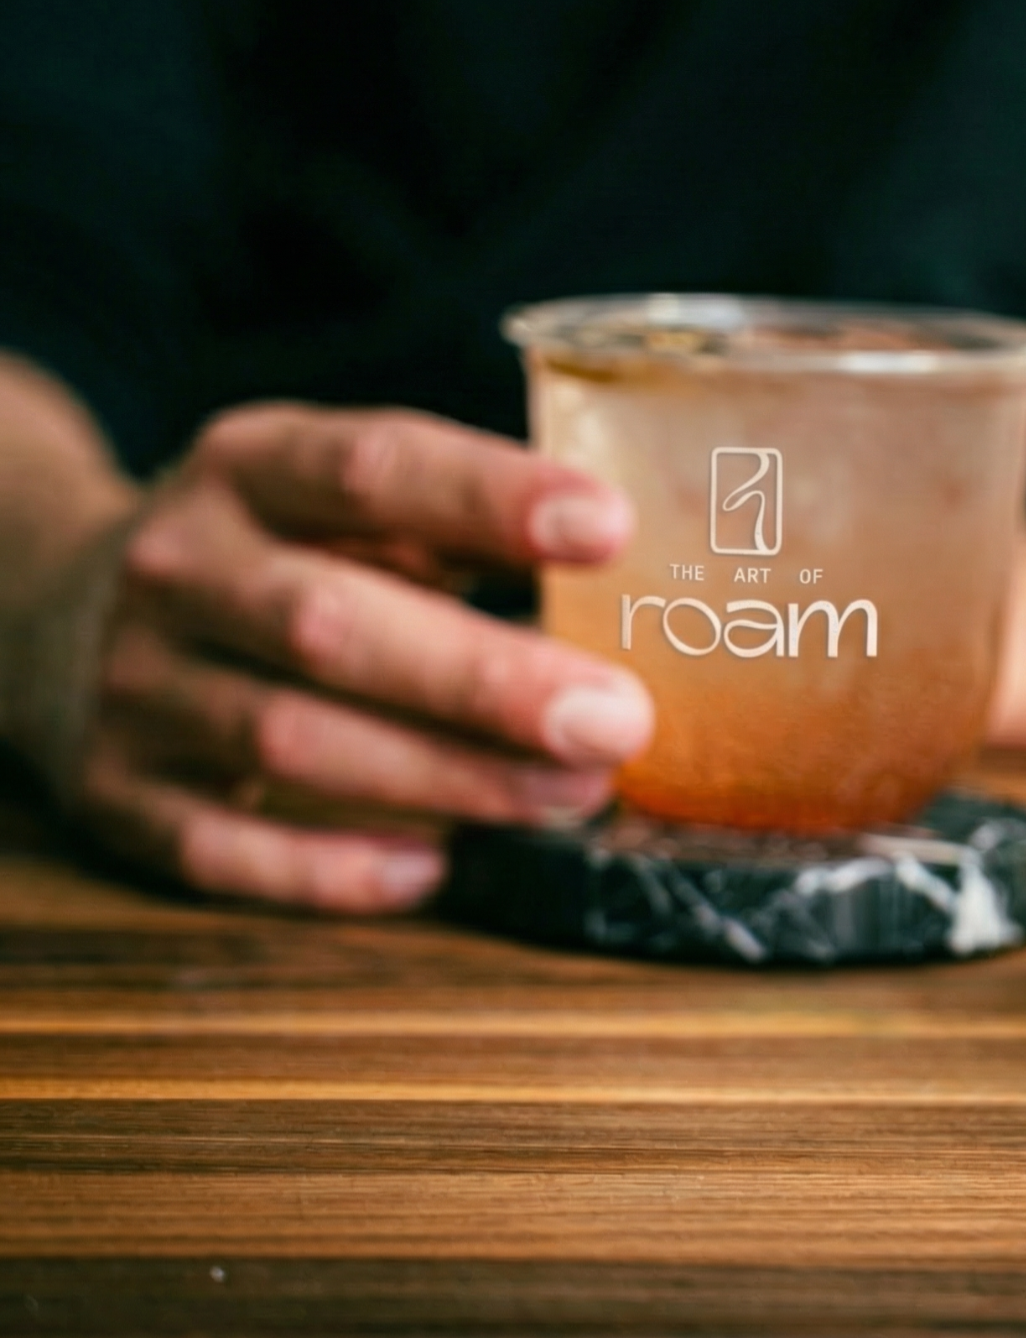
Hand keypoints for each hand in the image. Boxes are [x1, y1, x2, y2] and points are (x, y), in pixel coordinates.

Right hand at [60, 404, 652, 912]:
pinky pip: (225, 850)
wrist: (64, 614)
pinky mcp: (115, 793)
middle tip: (619, 719)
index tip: (610, 526)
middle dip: (486, 681)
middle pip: (331, 626)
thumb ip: (468, 529)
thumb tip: (648, 583)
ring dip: (447, 780)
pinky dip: (335, 870)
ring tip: (573, 794)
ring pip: (288, 742)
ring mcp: (135, 684)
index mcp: (251, 467)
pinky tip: (436, 868)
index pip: (373, 469)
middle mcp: (181, 567)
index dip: (491, 497)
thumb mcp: (351, 506)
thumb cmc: (279, 558)